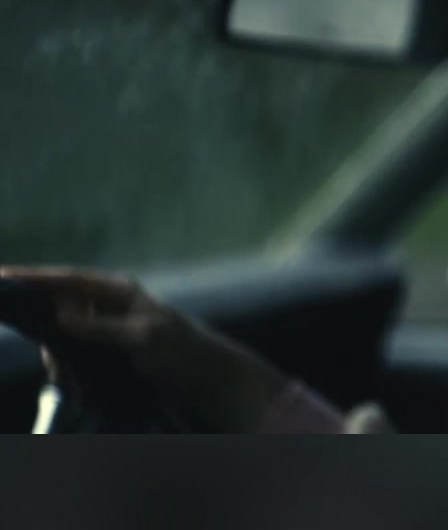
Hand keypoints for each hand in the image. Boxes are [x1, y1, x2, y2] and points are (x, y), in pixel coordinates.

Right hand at [0, 266, 290, 432]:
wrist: (214, 380)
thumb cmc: (185, 353)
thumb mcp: (143, 337)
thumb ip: (101, 325)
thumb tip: (60, 313)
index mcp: (119, 291)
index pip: (67, 279)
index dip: (33, 278)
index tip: (1, 276)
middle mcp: (112, 303)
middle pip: (60, 308)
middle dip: (48, 333)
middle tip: (56, 365)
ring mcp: (112, 327)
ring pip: (66, 336)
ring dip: (62, 357)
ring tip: (69, 379)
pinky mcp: (114, 350)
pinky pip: (79, 354)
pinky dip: (72, 368)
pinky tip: (75, 383)